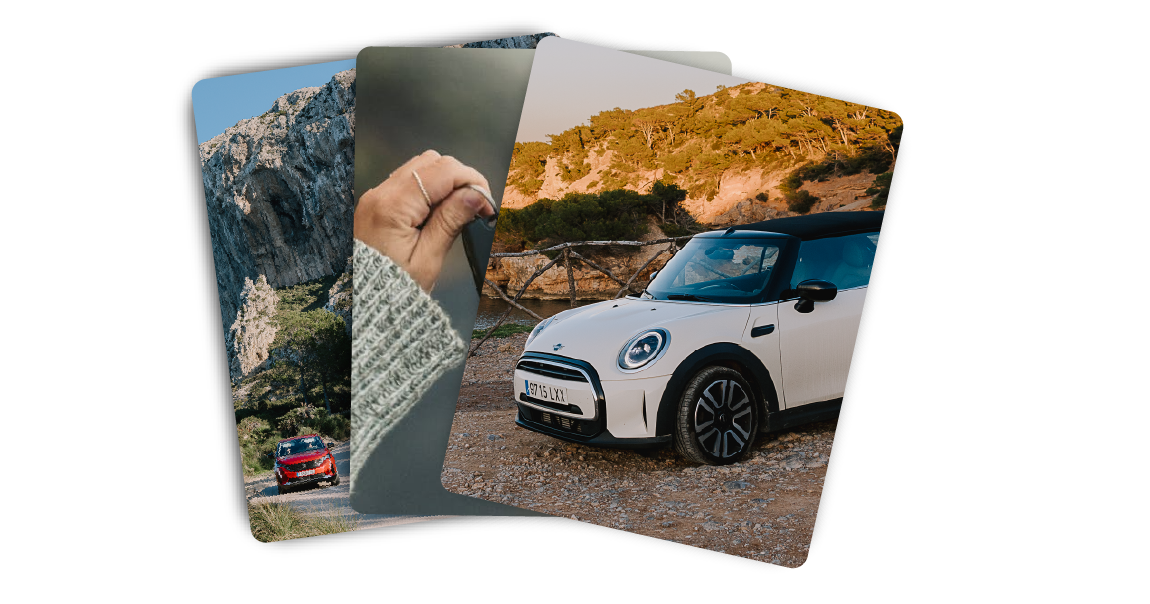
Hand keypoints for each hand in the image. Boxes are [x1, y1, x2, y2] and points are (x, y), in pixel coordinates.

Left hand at [354, 150, 494, 290]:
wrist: (365, 303)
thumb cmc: (393, 289)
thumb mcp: (428, 259)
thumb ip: (451, 221)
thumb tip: (476, 195)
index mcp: (393, 207)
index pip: (443, 171)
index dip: (472, 181)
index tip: (486, 202)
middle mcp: (381, 194)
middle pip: (432, 161)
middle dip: (460, 178)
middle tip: (476, 205)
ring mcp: (377, 196)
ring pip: (421, 166)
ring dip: (446, 181)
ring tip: (458, 210)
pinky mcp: (378, 202)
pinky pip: (409, 180)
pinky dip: (430, 188)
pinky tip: (439, 211)